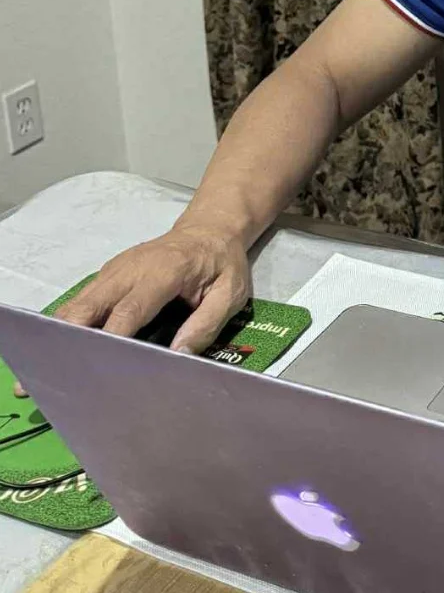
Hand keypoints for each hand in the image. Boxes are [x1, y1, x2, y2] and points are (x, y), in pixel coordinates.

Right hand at [13, 224, 251, 396]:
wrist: (210, 229)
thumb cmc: (222, 263)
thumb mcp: (230, 292)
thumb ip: (206, 324)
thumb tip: (178, 356)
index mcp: (164, 272)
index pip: (129, 310)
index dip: (110, 340)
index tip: (95, 370)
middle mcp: (131, 269)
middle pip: (89, 306)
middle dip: (69, 339)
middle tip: (55, 376)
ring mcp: (115, 270)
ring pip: (78, 305)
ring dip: (62, 335)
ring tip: (51, 371)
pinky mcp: (108, 276)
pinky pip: (83, 302)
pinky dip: (71, 326)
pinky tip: (66, 351)